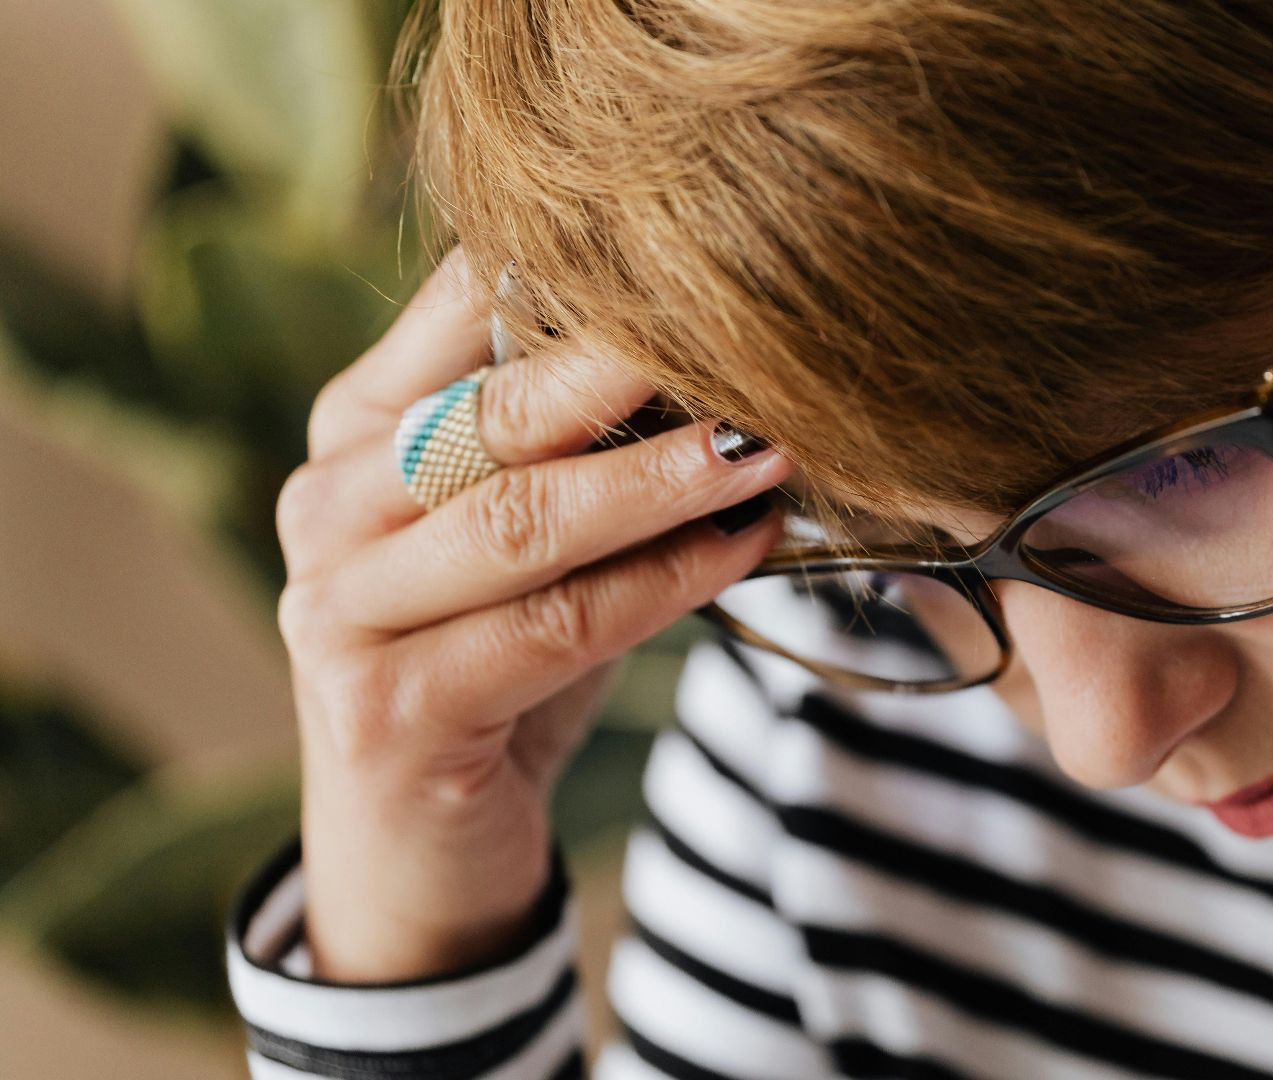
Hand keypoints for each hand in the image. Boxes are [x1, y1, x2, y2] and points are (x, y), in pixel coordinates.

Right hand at [276, 247, 788, 981]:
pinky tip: (741, 550)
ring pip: (523, 520)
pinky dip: (661, 584)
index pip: (457, 311)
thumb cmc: (496, 662)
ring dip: (661, 481)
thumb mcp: (530, 538)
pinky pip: (552, 626)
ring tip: (766, 447)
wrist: (420, 848)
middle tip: (748, 336)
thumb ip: (582, 449)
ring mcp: (340, 609)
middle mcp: (327, 504)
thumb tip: (731, 361)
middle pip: (491, 413)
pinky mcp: (386, 708)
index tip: (700, 250)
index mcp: (356, 430)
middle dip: (627, 369)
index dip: (575, 274)